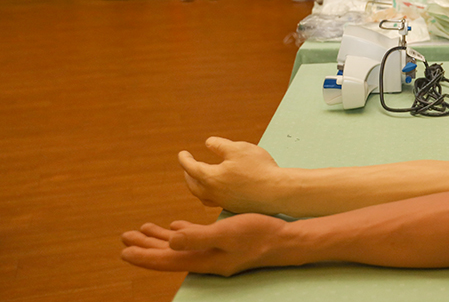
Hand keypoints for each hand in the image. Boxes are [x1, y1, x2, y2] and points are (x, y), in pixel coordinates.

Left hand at [121, 213, 288, 275]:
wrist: (285, 240)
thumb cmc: (259, 235)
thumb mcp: (227, 232)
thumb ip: (197, 236)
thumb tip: (170, 239)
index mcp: (204, 259)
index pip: (167, 260)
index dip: (145, 256)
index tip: (124, 251)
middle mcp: (206, 259)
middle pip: (169, 254)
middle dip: (146, 246)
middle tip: (125, 238)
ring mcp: (215, 253)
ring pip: (180, 246)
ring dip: (160, 238)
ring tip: (142, 230)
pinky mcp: (224, 244)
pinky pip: (194, 239)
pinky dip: (181, 232)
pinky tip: (175, 227)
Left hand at [179, 137, 280, 213]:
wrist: (277, 191)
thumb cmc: (258, 168)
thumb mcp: (238, 148)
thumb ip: (220, 145)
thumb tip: (208, 143)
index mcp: (211, 178)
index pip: (191, 168)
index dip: (185, 159)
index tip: (182, 153)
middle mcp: (214, 193)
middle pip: (193, 185)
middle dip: (188, 175)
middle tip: (188, 168)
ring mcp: (224, 202)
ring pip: (203, 197)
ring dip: (197, 187)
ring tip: (199, 181)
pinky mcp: (235, 207)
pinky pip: (215, 202)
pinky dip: (211, 194)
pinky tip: (219, 189)